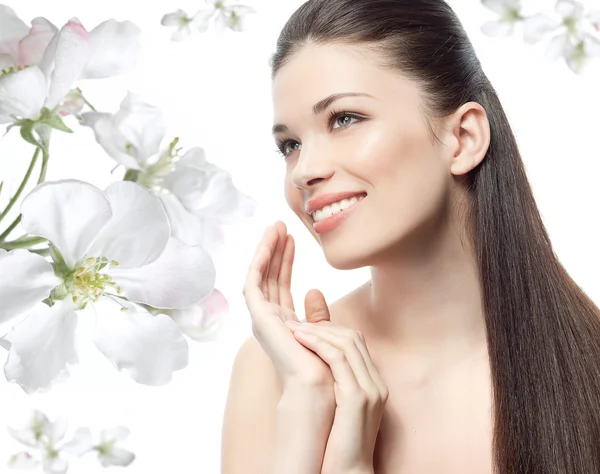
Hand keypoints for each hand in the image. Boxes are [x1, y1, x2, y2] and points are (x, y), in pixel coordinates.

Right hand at [242, 220, 335, 393]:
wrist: (320, 385)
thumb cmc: (324, 365)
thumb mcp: (322, 331)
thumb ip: (316, 313)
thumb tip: (314, 290)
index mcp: (283, 323)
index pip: (281, 284)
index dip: (286, 260)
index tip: (293, 238)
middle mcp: (269, 319)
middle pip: (269, 276)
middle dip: (275, 250)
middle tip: (280, 225)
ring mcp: (261, 318)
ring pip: (260, 275)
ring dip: (266, 250)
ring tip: (275, 226)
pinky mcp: (258, 316)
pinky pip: (254, 282)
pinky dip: (260, 261)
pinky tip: (269, 243)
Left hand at [284, 291, 388, 473]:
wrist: (346, 473)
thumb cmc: (335, 444)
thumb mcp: (335, 406)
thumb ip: (330, 382)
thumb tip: (312, 365)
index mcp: (373, 384)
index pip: (355, 342)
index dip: (329, 329)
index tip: (303, 326)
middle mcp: (376, 383)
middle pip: (352, 338)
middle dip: (322, 325)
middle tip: (294, 323)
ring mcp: (371, 389)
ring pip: (346, 343)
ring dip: (316, 331)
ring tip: (292, 328)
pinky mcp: (358, 397)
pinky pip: (339, 359)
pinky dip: (318, 345)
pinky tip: (301, 341)